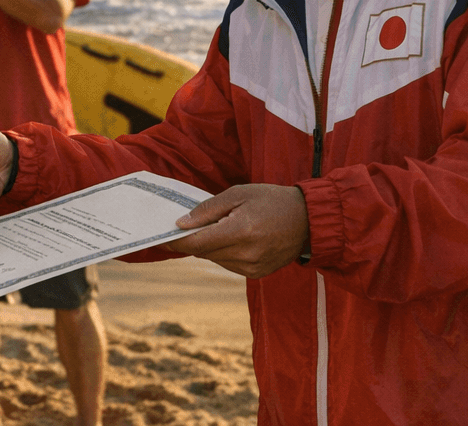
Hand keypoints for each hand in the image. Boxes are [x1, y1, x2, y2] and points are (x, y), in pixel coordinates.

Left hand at [165, 183, 308, 278]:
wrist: (308, 220)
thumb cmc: (272, 200)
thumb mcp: (238, 194)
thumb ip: (208, 209)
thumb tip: (182, 223)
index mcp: (241, 232)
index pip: (198, 243)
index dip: (176, 242)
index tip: (160, 239)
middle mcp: (246, 254)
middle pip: (204, 252)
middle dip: (190, 240)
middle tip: (181, 228)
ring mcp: (253, 267)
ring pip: (215, 259)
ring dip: (208, 246)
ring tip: (212, 228)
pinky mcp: (257, 273)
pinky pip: (228, 264)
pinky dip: (223, 252)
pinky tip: (230, 238)